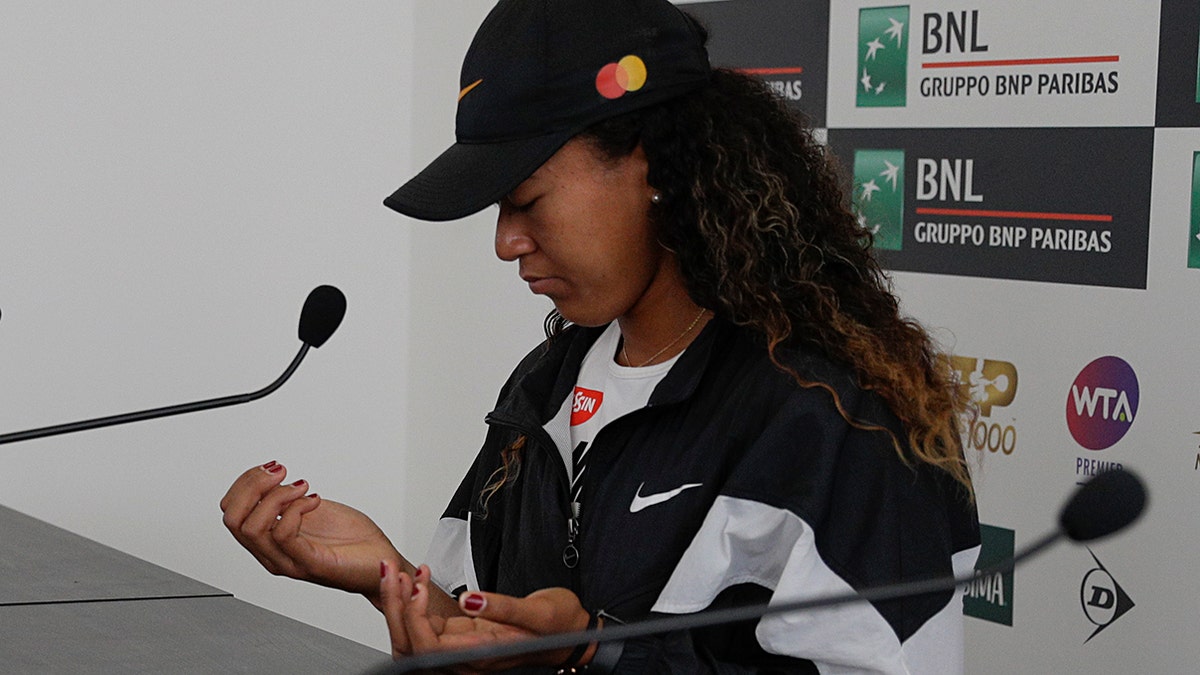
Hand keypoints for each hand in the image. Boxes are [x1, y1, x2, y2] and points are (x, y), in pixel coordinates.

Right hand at [219, 461, 400, 596]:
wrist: (381, 563)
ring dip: (275, 496)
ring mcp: (289, 561)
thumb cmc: (352, 540)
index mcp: (269, 539)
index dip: (245, 482)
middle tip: (280, 472)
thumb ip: (289, 498)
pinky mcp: (310, 564)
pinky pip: (283, 535)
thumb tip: (274, 476)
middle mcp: (272, 553)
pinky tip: (314, 500)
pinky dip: (296, 509)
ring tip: (302, 486)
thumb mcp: (312, 508)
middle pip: (232, 519)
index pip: (231, 511)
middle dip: (252, 485)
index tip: (271, 467)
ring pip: (252, 528)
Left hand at [380, 563, 593, 671]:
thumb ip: (502, 607)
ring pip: (413, 636)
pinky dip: (413, 601)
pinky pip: (425, 625)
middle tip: (390, 570)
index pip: (429, 646)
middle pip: (411, 644)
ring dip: (399, 605)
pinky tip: (417, 577)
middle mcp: (465, 657)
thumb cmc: (559, 625)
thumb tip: (469, 600)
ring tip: (395, 571)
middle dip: (394, 607)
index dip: (415, 617)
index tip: (417, 584)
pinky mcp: (460, 634)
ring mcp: (460, 647)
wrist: (571, 632)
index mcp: (481, 654)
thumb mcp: (537, 610)